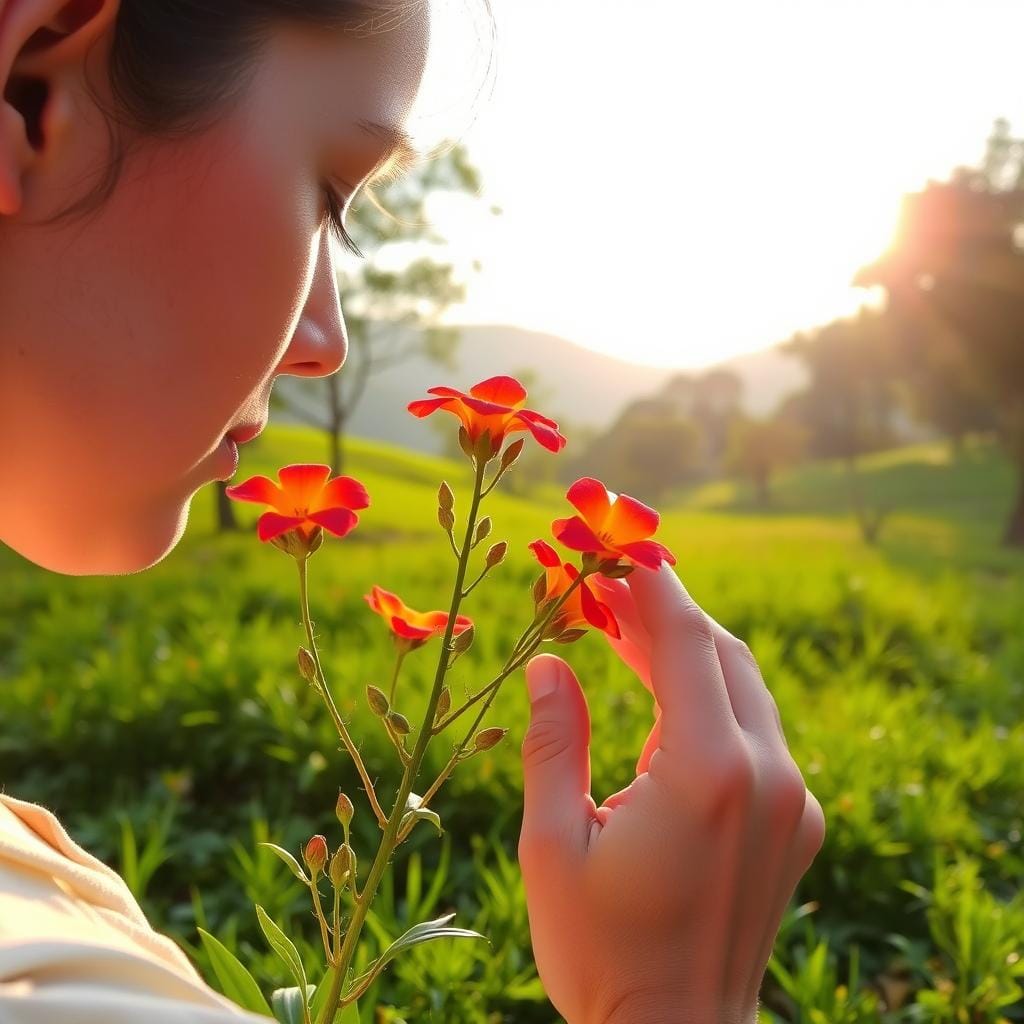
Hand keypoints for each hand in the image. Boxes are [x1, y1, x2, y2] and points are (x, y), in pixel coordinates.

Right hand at [517, 563, 825, 1023]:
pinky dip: (709, 699)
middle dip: (663, 611)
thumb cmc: (601, 953)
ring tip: (620, 630)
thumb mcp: (553, 846)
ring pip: (742, 687)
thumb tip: (546, 663)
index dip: (650, 584)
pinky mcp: (797, 821)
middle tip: (604, 587)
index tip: (617, 545)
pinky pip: (755, 731)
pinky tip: (660, 704)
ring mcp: (792, 800)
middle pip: (721, 652)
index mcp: (706, 775)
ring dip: (685, 652)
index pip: (685, 641)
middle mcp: (767, 776)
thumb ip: (553, 741)